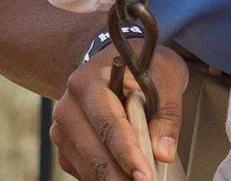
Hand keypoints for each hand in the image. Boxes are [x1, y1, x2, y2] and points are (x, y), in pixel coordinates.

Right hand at [50, 36, 186, 180]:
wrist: (115, 61)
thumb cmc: (141, 67)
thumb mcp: (166, 77)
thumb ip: (167, 114)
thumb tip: (163, 152)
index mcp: (90, 81)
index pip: (108, 123)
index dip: (127, 153)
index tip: (144, 175)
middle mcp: (69, 104)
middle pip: (94, 150)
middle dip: (121, 175)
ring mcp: (63, 127)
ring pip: (88, 165)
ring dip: (113, 179)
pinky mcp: (65, 144)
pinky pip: (83, 169)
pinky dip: (103, 178)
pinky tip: (123, 176)